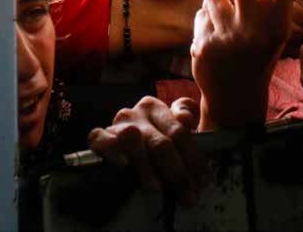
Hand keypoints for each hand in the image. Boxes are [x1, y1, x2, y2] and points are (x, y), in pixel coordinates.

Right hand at [87, 96, 209, 206]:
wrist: (124, 150)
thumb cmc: (155, 142)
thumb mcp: (173, 129)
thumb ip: (185, 117)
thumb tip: (185, 119)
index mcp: (156, 107)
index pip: (180, 132)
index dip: (194, 159)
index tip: (203, 181)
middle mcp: (136, 112)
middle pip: (161, 143)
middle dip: (177, 173)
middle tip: (187, 196)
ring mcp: (117, 124)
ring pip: (133, 139)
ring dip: (147, 168)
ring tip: (158, 190)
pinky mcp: (99, 136)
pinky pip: (101, 140)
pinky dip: (111, 151)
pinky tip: (123, 166)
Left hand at [190, 0, 300, 130]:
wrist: (237, 95)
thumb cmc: (257, 51)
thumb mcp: (267, 26)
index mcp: (277, 19)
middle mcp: (256, 25)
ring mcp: (229, 35)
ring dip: (218, 8)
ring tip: (228, 32)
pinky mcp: (205, 43)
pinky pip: (200, 15)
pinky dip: (206, 25)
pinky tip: (216, 45)